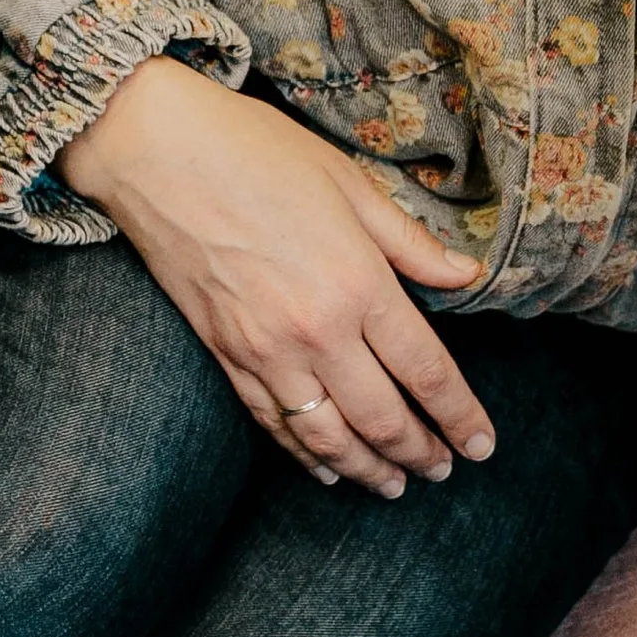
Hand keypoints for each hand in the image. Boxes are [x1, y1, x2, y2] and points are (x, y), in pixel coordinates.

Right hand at [56, 59, 490, 495]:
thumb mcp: (349, 183)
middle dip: (420, 451)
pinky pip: (271, 422)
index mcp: (357, 284)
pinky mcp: (223, 354)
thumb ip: (410, 243)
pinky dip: (303, 453)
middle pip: (382, 416)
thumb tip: (466, 276)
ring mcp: (264, 350)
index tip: (482, 444)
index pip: (425, 371)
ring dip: (366, 468)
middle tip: (443, 470)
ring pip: (327, 435)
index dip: (459, 415)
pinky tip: (326, 468)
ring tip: (393, 485)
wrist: (155, 151)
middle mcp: (315, 331)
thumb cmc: (255, 151)